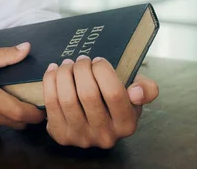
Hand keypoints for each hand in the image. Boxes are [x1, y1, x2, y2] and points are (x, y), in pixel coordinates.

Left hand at [43, 55, 158, 148]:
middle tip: (81, 59)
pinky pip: (51, 104)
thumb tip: (136, 92)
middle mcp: (104, 135)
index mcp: (126, 124)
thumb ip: (146, 89)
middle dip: (81, 68)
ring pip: (66, 98)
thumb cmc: (117, 102)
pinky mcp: (60, 135)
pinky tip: (54, 70)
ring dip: (64, 73)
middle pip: (88, 94)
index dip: (102, 70)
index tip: (98, 60)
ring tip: (68, 64)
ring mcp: (81, 137)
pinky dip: (50, 82)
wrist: (96, 123)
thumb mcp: (137, 95)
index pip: (114, 93)